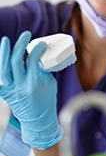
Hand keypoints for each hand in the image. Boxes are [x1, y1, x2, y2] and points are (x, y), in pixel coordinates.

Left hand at [0, 31, 62, 148]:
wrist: (38, 120)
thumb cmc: (47, 101)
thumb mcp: (50, 84)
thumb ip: (43, 70)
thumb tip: (39, 56)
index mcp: (35, 83)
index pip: (33, 60)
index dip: (37, 49)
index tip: (41, 44)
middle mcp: (21, 86)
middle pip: (16, 61)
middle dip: (20, 45)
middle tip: (25, 35)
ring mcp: (11, 90)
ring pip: (3, 69)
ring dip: (4, 53)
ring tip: (6, 40)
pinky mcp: (6, 93)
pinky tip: (0, 59)